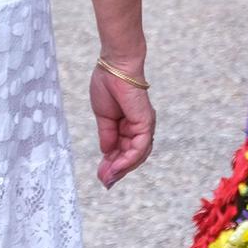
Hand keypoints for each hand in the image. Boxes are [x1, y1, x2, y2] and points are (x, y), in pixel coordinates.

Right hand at [89, 64, 155, 187]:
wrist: (114, 66)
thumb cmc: (108, 84)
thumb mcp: (104, 117)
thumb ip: (107, 135)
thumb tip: (107, 153)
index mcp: (129, 124)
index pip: (123, 149)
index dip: (112, 163)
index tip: (101, 174)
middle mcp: (139, 126)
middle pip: (131, 155)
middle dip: (117, 169)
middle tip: (104, 181)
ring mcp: (144, 125)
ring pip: (137, 155)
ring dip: (122, 168)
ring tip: (108, 178)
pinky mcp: (145, 123)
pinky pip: (139, 147)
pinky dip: (128, 159)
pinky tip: (116, 167)